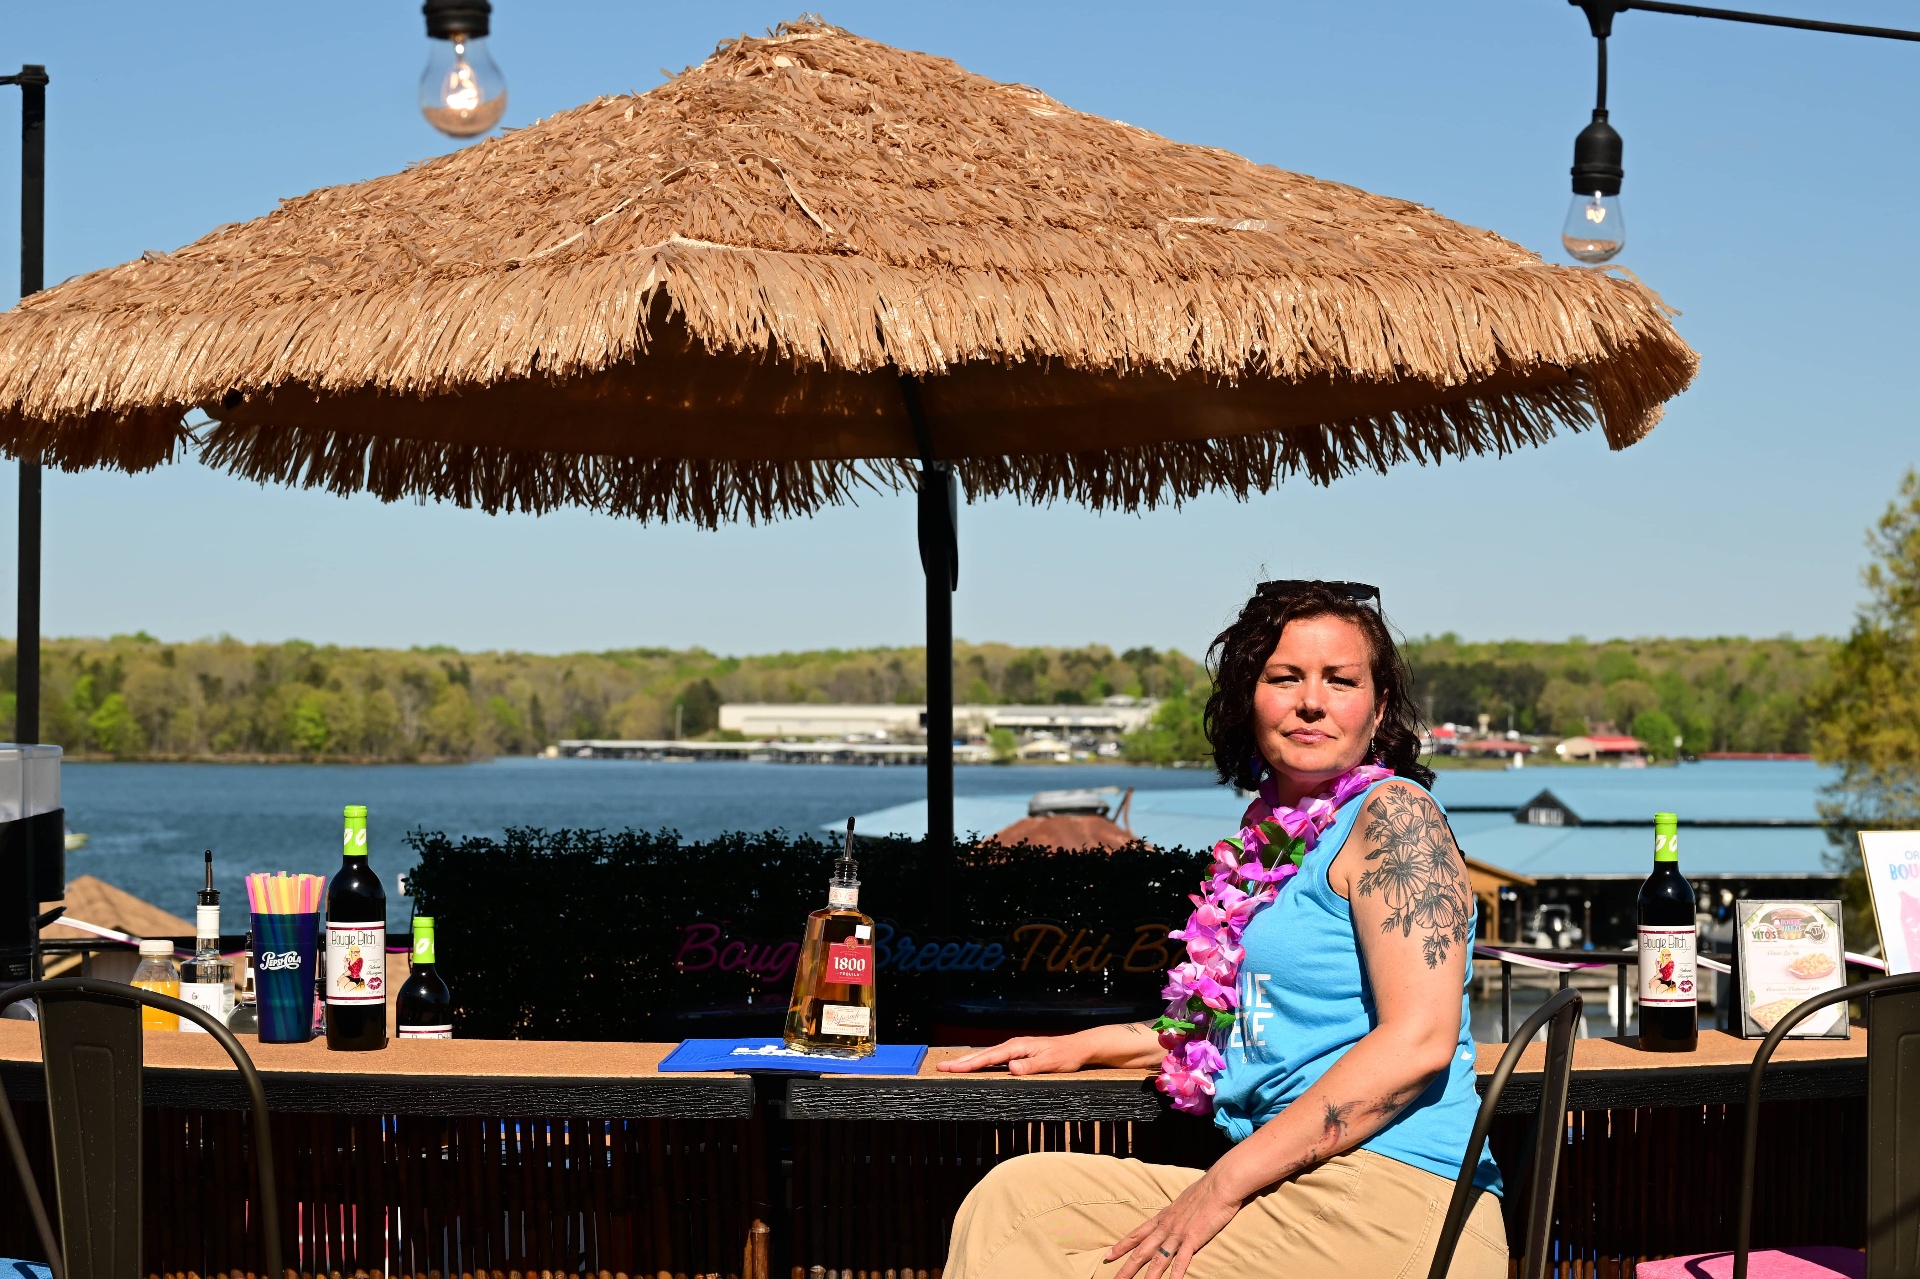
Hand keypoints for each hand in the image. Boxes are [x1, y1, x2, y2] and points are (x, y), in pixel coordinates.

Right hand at [936, 1034, 1092, 1074]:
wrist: (1078, 1047)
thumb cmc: (1066, 1056)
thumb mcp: (1051, 1063)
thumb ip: (1031, 1066)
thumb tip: (1011, 1067)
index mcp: (1017, 1046)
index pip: (988, 1057)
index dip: (969, 1064)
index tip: (951, 1068)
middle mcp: (1013, 1046)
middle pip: (982, 1055)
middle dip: (961, 1062)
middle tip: (940, 1067)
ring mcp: (1015, 1049)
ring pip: (987, 1057)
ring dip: (969, 1062)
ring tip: (951, 1068)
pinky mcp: (1018, 1054)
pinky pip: (995, 1059)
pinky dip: (981, 1063)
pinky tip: (976, 1068)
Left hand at [1105, 1169, 1243, 1278]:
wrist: (1219, 1185)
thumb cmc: (1204, 1190)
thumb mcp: (1182, 1201)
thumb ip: (1175, 1212)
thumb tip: (1174, 1214)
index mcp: (1163, 1217)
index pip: (1137, 1234)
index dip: (1122, 1246)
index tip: (1108, 1256)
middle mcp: (1166, 1227)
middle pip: (1142, 1250)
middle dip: (1127, 1267)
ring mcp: (1179, 1233)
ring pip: (1158, 1258)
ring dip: (1148, 1276)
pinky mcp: (1193, 1238)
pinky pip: (1182, 1259)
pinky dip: (1176, 1273)